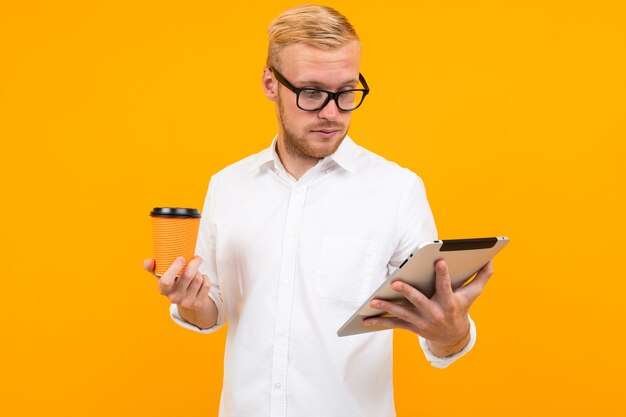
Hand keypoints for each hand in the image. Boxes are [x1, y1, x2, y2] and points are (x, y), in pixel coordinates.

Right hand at [143, 256, 216, 328]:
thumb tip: (148, 261)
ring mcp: (186, 302)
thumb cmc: (173, 283)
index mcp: (163, 290)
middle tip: (197, 258)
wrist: (187, 302)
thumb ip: (153, 268)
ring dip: (199, 272)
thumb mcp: (162, 277)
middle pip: (188, 275)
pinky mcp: (198, 303)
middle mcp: (174, 297)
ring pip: (198, 278)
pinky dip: (205, 278)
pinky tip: (201, 280)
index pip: (166, 281)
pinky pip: (206, 284)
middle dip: (194, 263)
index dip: (174, 269)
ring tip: (195, 273)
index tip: (181, 258)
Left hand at [364, 259, 493, 356]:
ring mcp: (422, 322)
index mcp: (449, 303)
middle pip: (419, 301)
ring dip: (387, 307)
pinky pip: (394, 324)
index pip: (446, 286)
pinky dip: (379, 321)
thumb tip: (491, 260)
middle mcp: (435, 313)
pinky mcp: (412, 327)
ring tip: (373, 301)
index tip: (439, 260)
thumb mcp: (473, 294)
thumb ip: (482, 277)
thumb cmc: (461, 308)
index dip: (443, 274)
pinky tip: (365, 319)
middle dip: (407, 292)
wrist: (453, 337)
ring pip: (402, 314)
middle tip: (395, 283)